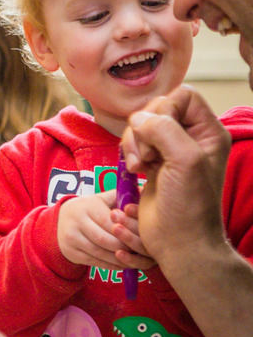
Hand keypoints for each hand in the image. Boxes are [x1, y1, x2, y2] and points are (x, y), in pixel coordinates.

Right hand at [56, 191, 153, 269]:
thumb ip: (121, 197)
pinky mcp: (71, 252)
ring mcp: (71, 238)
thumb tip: (145, 190)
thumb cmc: (89, 210)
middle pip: (106, 240)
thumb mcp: (101, 199)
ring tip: (136, 260)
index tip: (143, 237)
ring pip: (101, 253)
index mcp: (87, 206)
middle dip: (126, 248)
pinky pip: (95, 262)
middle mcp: (76, 222)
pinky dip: (112, 265)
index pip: (111, 223)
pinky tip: (123, 264)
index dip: (128, 232)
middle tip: (142, 252)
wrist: (60, 221)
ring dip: (121, 259)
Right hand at [121, 85, 230, 265]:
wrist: (178, 240)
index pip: (183, 96)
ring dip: (133, 143)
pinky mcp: (152, 161)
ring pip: (140, 124)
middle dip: (143, 129)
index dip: (165, 108)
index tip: (158, 133)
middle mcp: (190, 137)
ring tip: (139, 166)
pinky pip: (133, 141)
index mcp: (208, 132)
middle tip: (147, 156)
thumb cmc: (189, 206)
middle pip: (157, 107)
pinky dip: (129, 151)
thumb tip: (140, 119)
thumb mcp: (184, 161)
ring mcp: (170, 149)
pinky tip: (136, 170)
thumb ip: (164, 130)